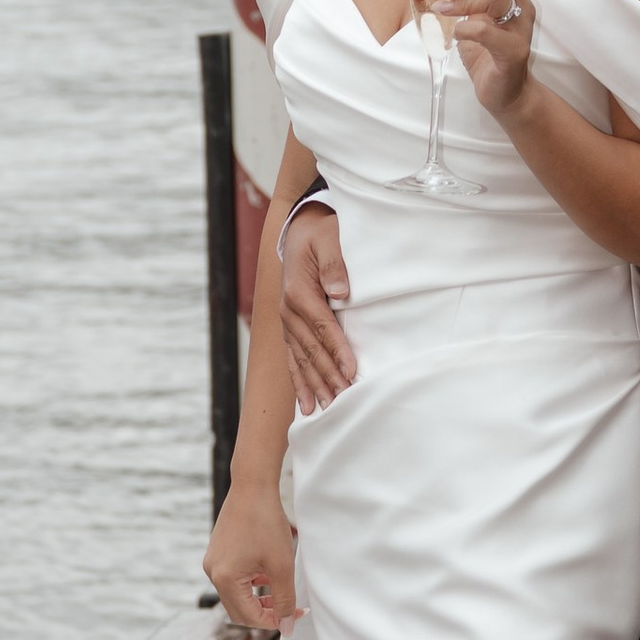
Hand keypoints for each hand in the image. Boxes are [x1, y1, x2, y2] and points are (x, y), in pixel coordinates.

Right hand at [205, 480, 299, 631]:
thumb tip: (286, 627)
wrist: (253, 486)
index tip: (296, 615)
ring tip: (282, 587)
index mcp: (224, 579)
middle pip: (239, 610)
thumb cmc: (266, 522)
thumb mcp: (281, 565)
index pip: (248, 617)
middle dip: (265, 612)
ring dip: (259, 597)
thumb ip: (284, 600)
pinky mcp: (218, 553)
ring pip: (237, 595)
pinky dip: (251, 583)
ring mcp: (213, 562)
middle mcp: (213, 572)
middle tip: (290, 607)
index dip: (274, 620)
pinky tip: (269, 572)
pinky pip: (233, 579)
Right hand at [278, 201, 355, 412]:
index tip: (352, 372)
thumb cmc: (320, 233)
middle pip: (312, 350)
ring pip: (301, 360)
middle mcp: (288, 311)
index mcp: (299, 292)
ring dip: (315, 385)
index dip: (338, 351)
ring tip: (328, 409)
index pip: (323, 327)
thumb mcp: (328, 237)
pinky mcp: (289, 327)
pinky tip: (308, 404)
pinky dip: (301, 382)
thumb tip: (339, 291)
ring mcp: (287, 321)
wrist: (299, 229)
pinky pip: (293, 359)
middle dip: (329, 377)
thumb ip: (334, 262)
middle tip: (344, 401)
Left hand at [428, 0, 536, 115]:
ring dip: (460, 0)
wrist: (505, 93)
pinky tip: (455, 34)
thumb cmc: (484, 50)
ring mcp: (521, 24)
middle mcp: (521, 0)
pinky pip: (489, 31)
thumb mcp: (461, 16)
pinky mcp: (514, 50)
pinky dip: (466, 29)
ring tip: (438, 9)